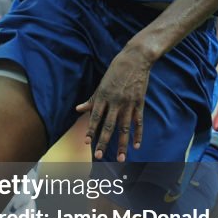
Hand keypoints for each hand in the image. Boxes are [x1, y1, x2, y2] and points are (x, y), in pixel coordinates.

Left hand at [76, 45, 150, 161]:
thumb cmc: (116, 71)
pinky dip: (138, 134)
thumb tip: (78, 109)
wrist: (135, 59)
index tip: (87, 142)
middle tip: (99, 156)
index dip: (91, 130)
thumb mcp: (101, 84)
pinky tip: (136, 146)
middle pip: (109, 125)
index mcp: (103, 96)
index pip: (95, 117)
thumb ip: (91, 99)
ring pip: (125, 128)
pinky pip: (138, 122)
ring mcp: (128, 103)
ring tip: (121, 158)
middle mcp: (115, 101)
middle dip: (104, 142)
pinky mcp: (139, 103)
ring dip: (122, 144)